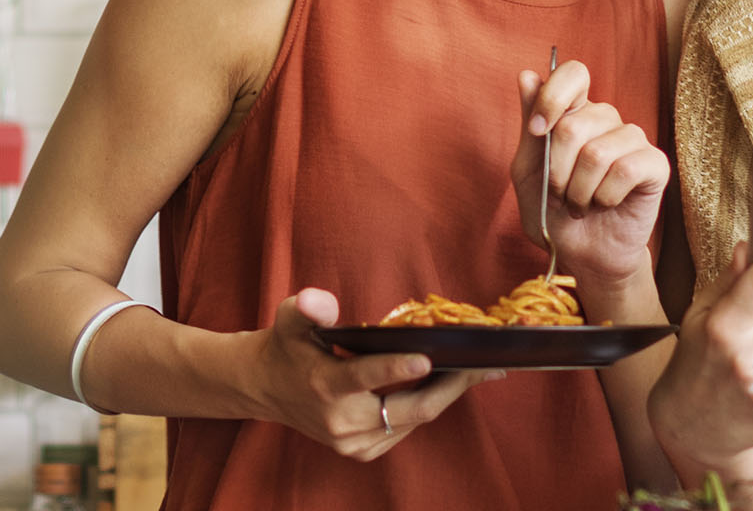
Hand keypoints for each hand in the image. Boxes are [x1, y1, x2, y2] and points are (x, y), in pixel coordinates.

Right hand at [249, 289, 500, 460]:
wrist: (266, 388)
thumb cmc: (287, 347)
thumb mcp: (290, 320)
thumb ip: (307, 309)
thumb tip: (319, 301)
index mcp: (324, 386)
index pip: (365, 378)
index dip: (396, 368)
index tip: (427, 356)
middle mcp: (342, 422)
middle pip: (410, 408)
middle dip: (452, 386)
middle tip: (486, 364)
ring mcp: (354, 442)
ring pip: (415, 419)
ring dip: (446, 394)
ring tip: (477, 369)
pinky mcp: (363, 451)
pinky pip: (408, 427)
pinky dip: (429, 405)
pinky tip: (448, 383)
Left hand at [514, 60, 670, 287]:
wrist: (582, 254)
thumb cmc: (554, 212)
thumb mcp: (528, 169)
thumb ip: (530, 123)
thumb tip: (528, 75)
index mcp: (575, 112)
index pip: (573, 73)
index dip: (553, 97)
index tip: (537, 132)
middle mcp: (606, 119)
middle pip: (574, 124)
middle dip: (556, 171)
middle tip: (560, 193)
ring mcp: (633, 139)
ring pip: (597, 153)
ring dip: (580, 191)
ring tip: (582, 204)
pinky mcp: (655, 164)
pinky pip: (625, 170)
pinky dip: (605, 196)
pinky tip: (607, 204)